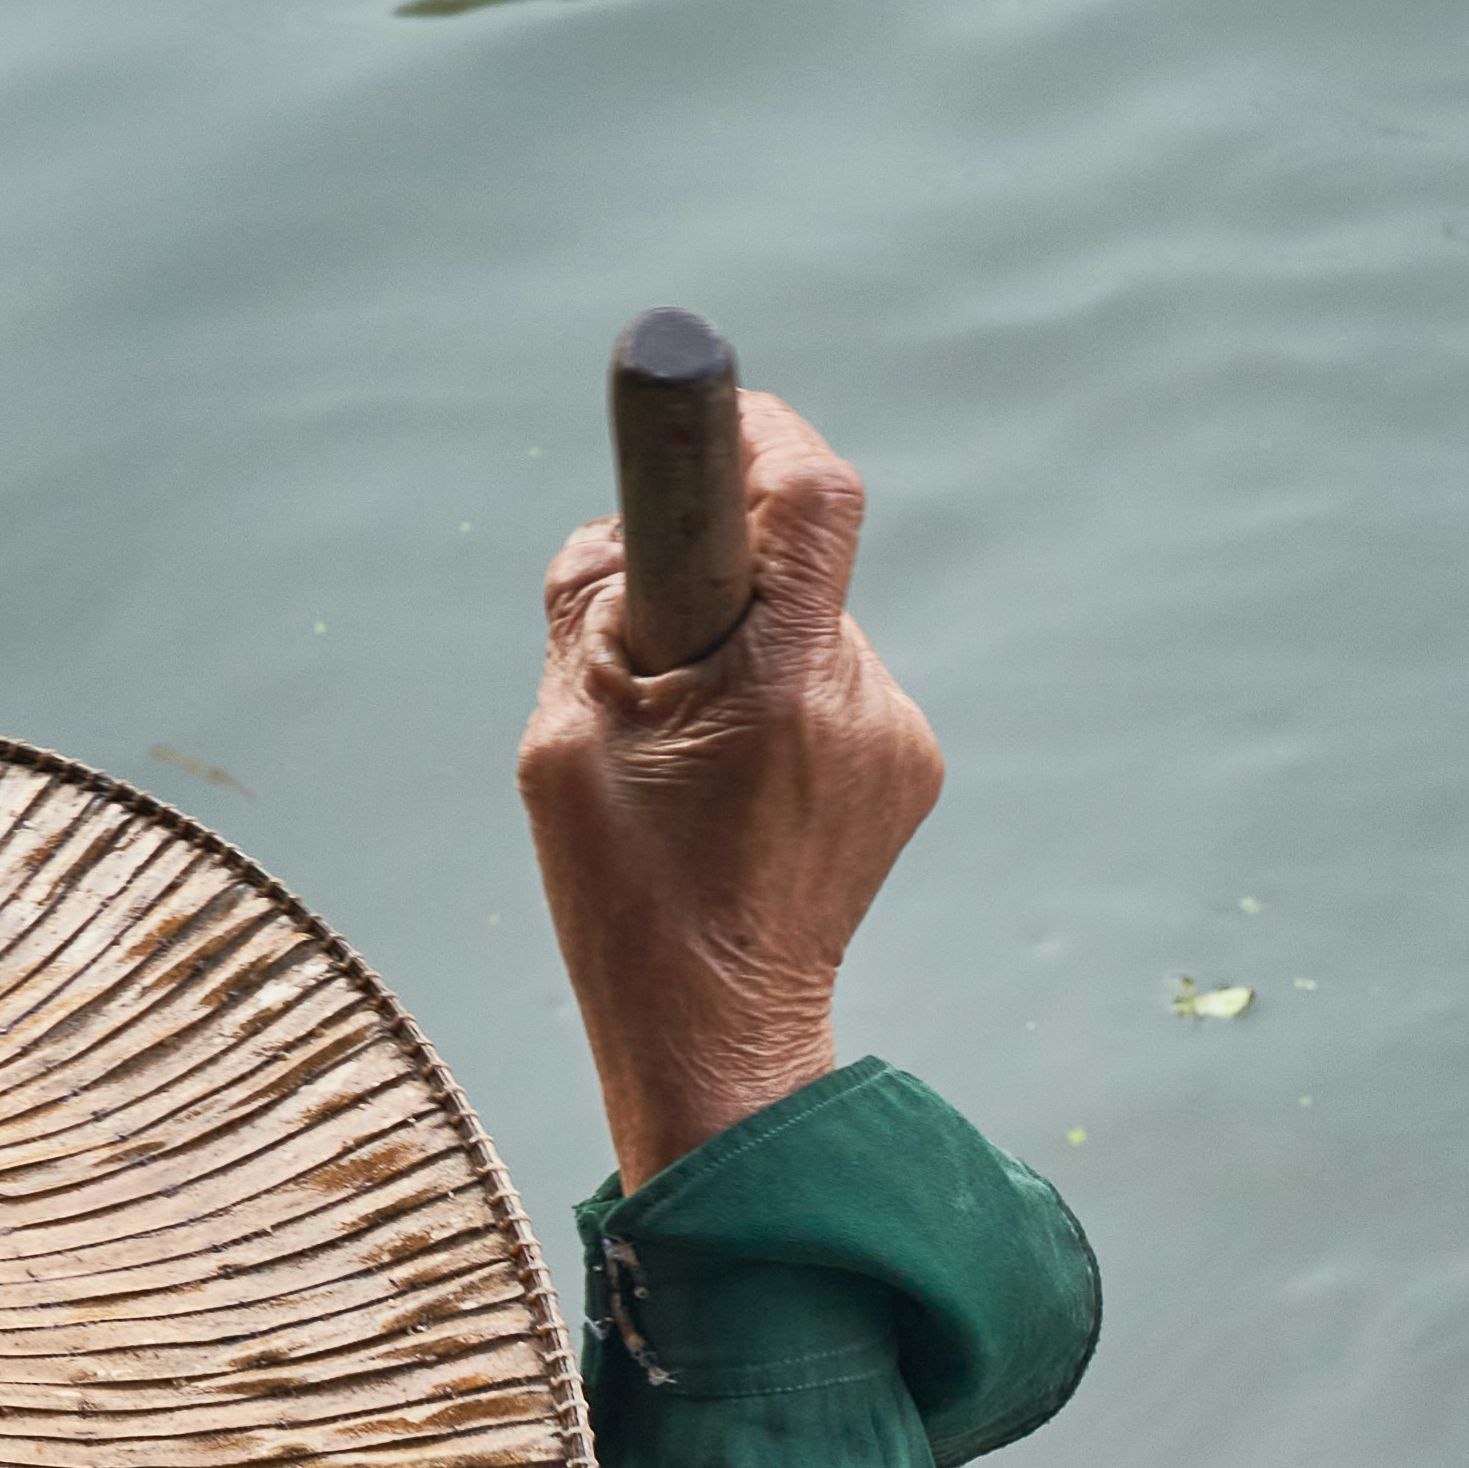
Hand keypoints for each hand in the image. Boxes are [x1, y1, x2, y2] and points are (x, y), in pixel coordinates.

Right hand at [516, 390, 947, 1187]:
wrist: (719, 1041)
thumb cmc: (629, 901)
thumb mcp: (563, 739)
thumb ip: (586, 608)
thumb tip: (616, 536)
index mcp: (784, 681)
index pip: (812, 494)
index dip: (759, 435)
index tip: (706, 427)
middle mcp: (866, 700)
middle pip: (797, 562)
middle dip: (709, 575)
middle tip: (639, 658)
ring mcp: (898, 742)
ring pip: (805, 629)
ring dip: (736, 649)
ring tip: (682, 755)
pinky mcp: (905, 773)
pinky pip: (826, 688)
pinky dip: (769, 701)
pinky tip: (728, 788)